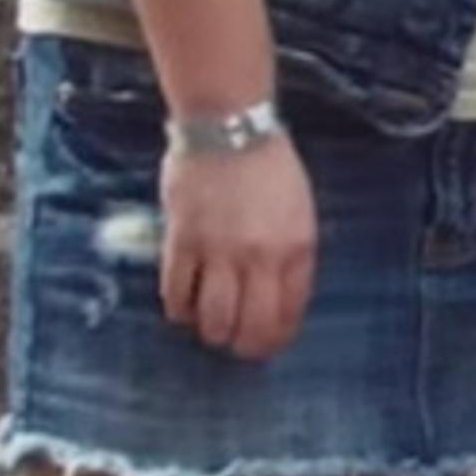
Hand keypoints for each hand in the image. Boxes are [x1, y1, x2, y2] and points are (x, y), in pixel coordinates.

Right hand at [159, 136, 316, 359]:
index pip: (289, 312)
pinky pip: (177, 295)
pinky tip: (184, 306)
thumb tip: (279, 299)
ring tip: (210, 328)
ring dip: (211, 332)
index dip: (277, 337)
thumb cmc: (268, 168)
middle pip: (253, 326)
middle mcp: (261, 255)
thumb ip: (291, 255)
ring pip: (213, 320)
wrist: (229, 129)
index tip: (267, 345)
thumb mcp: (299, 212)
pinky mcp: (182, 242)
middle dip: (245, 346)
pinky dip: (180, 310)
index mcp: (297, 247)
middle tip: (236, 346)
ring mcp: (220, 251)